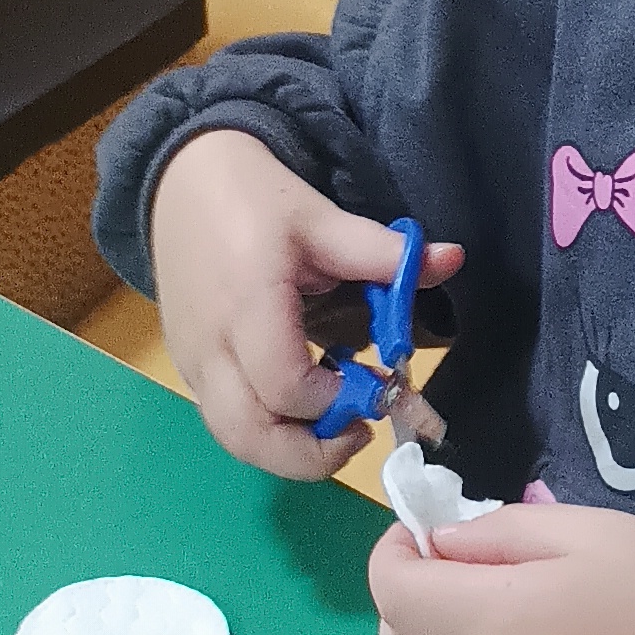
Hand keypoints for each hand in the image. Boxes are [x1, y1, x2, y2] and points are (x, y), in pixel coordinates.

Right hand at [150, 131, 462, 482]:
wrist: (180, 180)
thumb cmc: (254, 196)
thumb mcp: (321, 217)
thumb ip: (383, 253)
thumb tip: (453, 259)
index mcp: (247, 307)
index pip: (286, 388)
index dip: (336, 401)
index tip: (374, 382)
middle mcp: (210, 348)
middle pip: (251, 438)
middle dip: (313, 454)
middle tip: (360, 429)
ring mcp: (191, 363)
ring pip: (235, 440)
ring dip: (290, 450)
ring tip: (336, 421)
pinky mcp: (186, 368)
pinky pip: (225, 422)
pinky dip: (269, 432)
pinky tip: (305, 401)